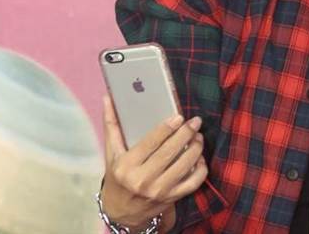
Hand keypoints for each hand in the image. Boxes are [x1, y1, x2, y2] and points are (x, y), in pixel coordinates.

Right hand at [100, 95, 207, 230]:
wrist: (122, 211)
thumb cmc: (118, 177)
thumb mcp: (112, 153)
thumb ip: (112, 124)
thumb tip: (108, 97)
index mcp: (126, 166)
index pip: (150, 143)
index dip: (167, 128)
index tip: (178, 117)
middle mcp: (142, 180)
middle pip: (170, 152)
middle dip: (186, 134)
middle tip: (195, 121)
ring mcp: (159, 191)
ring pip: (185, 165)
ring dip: (196, 148)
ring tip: (198, 136)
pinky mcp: (171, 198)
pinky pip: (193, 182)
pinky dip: (201, 168)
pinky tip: (199, 157)